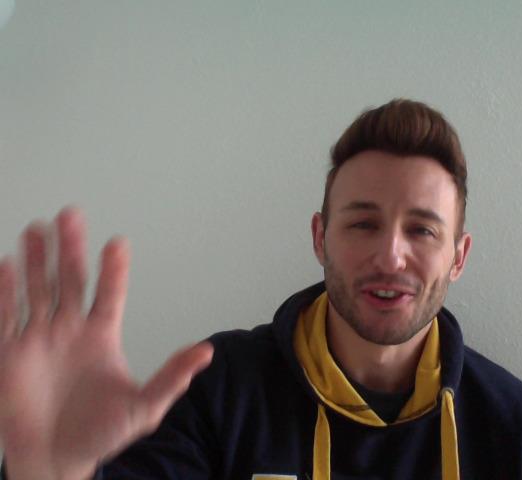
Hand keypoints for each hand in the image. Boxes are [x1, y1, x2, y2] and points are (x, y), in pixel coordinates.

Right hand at [0, 208, 212, 479]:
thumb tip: (206, 352)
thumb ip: (172, 378)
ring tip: (36, 229)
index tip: (118, 243)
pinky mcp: (10, 355)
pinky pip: (6, 317)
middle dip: (69, 249)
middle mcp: (69, 330)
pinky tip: (5, 266)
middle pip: (70, 281)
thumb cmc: (102, 434)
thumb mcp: (144, 408)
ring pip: (37, 290)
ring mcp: (39, 339)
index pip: (109, 294)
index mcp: (101, 335)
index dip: (113, 269)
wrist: (57, 460)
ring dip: (35, 261)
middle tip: (70, 216)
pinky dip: (4, 293)